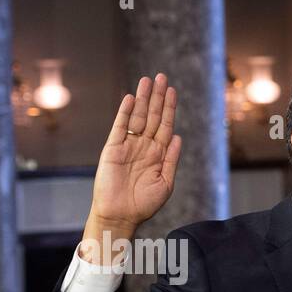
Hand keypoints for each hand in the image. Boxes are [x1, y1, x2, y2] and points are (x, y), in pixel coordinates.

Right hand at [81, 74, 181, 262]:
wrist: (121, 215)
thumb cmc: (144, 204)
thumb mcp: (165, 183)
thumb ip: (171, 160)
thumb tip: (178, 137)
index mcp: (158, 154)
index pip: (165, 126)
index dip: (169, 108)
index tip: (172, 91)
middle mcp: (143, 147)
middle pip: (152, 116)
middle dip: (157, 97)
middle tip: (161, 77)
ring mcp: (128, 146)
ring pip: (137, 117)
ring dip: (142, 99)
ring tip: (148, 81)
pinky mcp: (113, 148)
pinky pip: (120, 127)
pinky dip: (125, 113)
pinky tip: (131, 99)